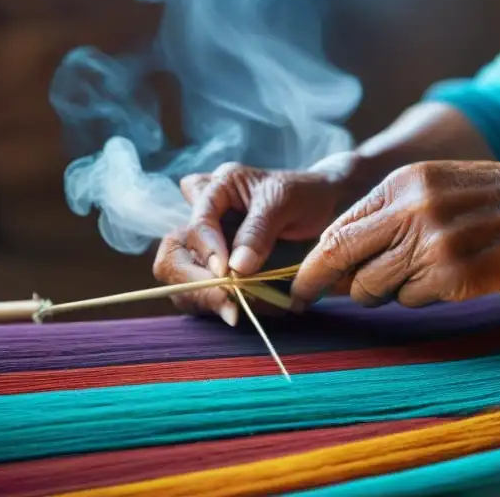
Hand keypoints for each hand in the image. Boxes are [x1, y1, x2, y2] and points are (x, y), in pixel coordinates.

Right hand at [152, 153, 357, 323]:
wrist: (326, 207)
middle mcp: (203, 215)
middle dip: (195, 282)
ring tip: (244, 311)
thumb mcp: (285, 202)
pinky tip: (246, 311)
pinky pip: (202, 293)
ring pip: (181, 279)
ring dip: (208, 300)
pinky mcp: (215, 269)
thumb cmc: (305, 195)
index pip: (196, 222)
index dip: (207, 250)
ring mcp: (207, 244)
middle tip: (228, 304)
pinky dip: (219, 306)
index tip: (226, 274)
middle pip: (173, 253)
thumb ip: (259, 230)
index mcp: (217, 188)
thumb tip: (236, 268)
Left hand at [291, 158, 499, 308]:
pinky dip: (416, 295)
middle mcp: (410, 213)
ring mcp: (430, 247)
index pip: (338, 228)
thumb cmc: (480, 196)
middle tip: (309, 297)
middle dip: (320, 283)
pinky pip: (409, 300)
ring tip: (407, 275)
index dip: (314, 260)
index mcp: (400, 185)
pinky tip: (440, 277)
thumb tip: (335, 253)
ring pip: (373, 287)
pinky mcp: (451, 277)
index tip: (300, 281)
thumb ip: (383, 212)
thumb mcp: (427, 183)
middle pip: (342, 258)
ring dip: (378, 290)